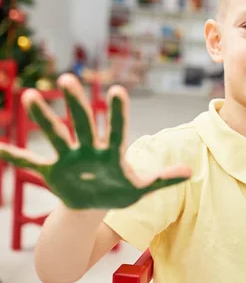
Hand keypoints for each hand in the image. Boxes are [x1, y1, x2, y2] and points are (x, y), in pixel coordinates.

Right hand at [0, 74, 191, 208]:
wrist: (94, 204)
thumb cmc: (120, 191)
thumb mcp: (142, 189)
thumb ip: (163, 179)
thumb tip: (190, 172)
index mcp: (112, 151)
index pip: (117, 128)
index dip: (117, 112)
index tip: (116, 90)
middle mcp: (89, 148)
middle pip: (83, 123)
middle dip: (76, 104)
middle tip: (69, 78)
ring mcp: (69, 158)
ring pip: (55, 135)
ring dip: (43, 117)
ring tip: (30, 95)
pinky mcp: (53, 171)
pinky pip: (31, 163)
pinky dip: (15, 157)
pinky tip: (0, 146)